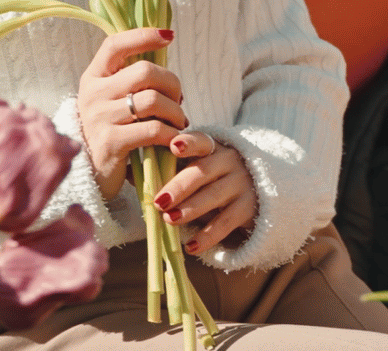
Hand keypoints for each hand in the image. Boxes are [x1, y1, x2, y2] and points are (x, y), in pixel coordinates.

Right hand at [77, 28, 187, 198]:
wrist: (87, 175)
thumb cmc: (110, 132)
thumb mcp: (111, 101)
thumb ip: (131, 82)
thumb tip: (166, 63)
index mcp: (93, 77)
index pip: (116, 44)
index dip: (143, 35)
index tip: (169, 36)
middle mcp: (93, 94)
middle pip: (144, 71)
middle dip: (172, 84)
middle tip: (179, 102)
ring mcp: (99, 118)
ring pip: (153, 100)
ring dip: (176, 112)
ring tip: (179, 123)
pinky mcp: (111, 143)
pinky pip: (153, 130)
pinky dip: (172, 133)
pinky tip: (174, 140)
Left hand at [156, 132, 256, 254]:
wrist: (256, 191)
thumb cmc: (211, 178)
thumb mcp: (195, 168)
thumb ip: (169, 169)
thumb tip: (132, 174)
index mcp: (212, 147)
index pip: (200, 141)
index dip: (188, 143)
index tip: (173, 146)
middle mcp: (229, 161)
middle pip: (203, 171)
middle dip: (179, 187)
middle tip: (159, 202)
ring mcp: (240, 184)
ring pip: (214, 196)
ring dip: (190, 209)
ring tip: (169, 220)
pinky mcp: (247, 208)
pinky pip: (225, 223)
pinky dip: (207, 236)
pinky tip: (191, 247)